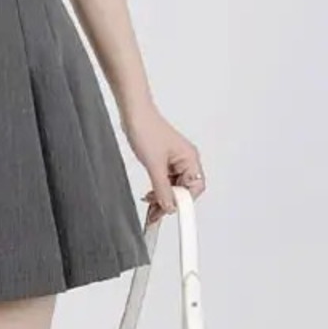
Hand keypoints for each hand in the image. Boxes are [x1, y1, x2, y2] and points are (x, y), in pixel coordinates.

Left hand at [124, 102, 206, 224]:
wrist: (133, 114)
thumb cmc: (146, 129)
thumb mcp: (154, 165)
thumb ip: (162, 189)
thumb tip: (169, 207)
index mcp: (190, 159)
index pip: (194, 189)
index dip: (183, 202)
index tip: (171, 212)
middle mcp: (186, 160)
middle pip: (184, 190)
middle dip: (170, 202)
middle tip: (156, 213)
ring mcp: (175, 160)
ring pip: (174, 186)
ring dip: (162, 197)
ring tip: (150, 206)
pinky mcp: (164, 160)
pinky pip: (165, 180)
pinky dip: (158, 189)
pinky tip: (149, 195)